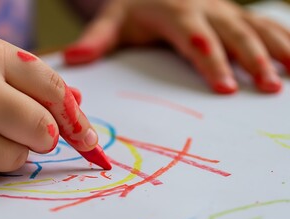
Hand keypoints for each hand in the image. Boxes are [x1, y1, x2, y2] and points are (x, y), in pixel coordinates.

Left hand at [65, 0, 289, 93]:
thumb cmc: (131, 8)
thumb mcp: (112, 20)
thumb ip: (97, 39)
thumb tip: (73, 58)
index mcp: (174, 12)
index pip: (195, 39)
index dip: (211, 62)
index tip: (225, 88)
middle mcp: (203, 8)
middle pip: (231, 33)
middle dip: (251, 60)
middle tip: (268, 87)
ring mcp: (222, 9)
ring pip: (253, 26)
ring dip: (275, 49)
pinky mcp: (233, 13)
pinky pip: (262, 23)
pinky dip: (282, 38)